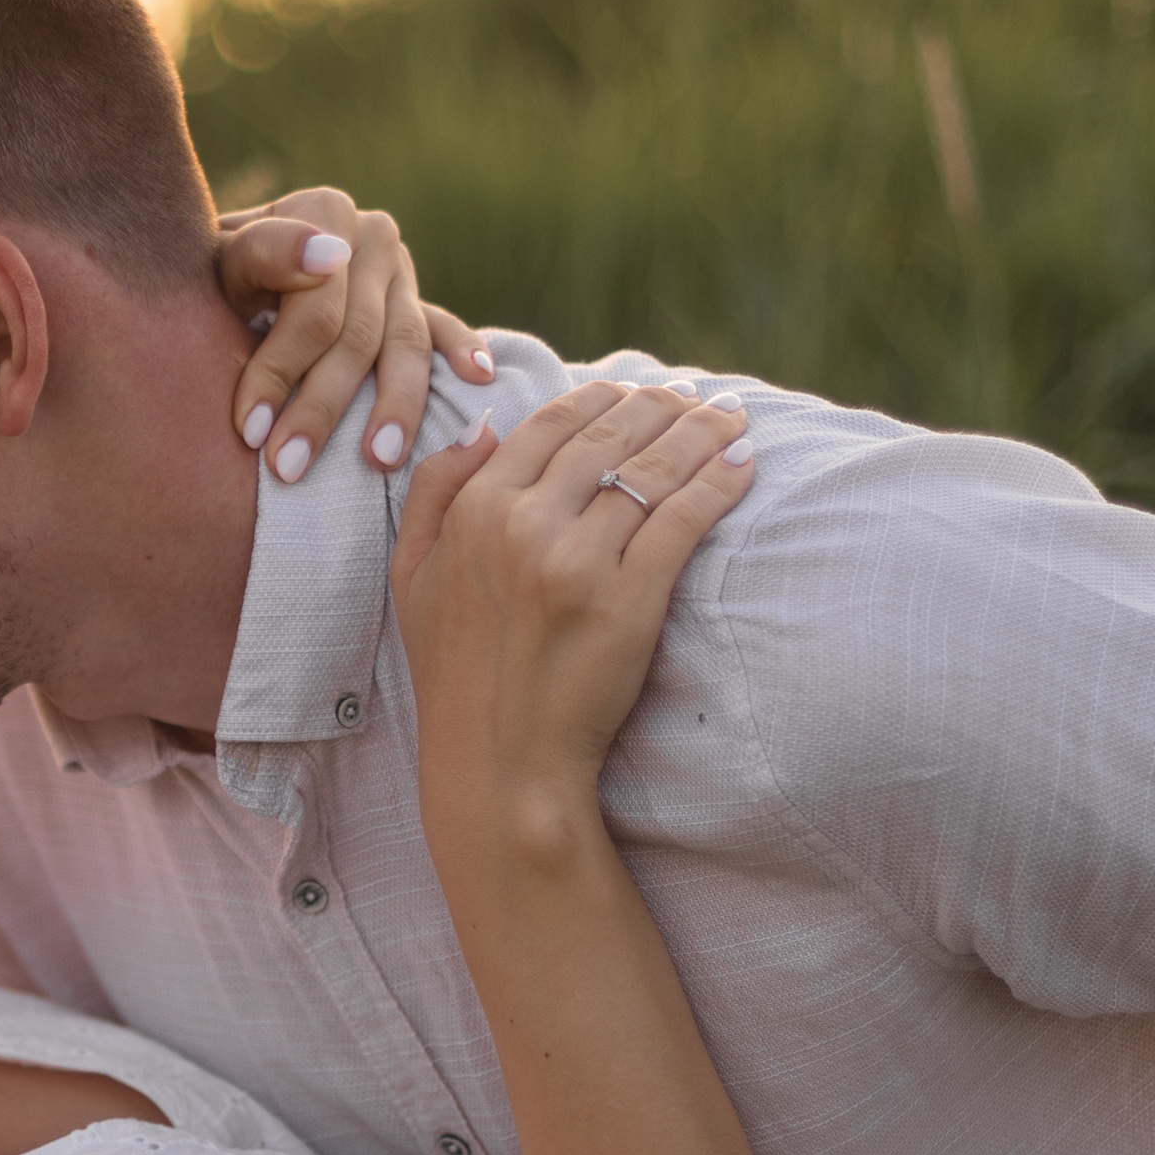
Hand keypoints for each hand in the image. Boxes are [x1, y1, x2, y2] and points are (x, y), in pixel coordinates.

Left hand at [214, 188, 492, 483]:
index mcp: (323, 211)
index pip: (312, 307)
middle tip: (287, 468)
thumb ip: (262, 251)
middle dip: (320, 408)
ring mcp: (399, 270)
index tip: (249, 431)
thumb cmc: (210, 274)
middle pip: (356, 335)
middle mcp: (370, 235)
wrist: (223, 271)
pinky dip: (463, 349)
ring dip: (394, 407)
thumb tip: (328, 257)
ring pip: (403, 345)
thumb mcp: (216, 259)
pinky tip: (478, 378)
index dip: (278, 372)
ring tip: (376, 461)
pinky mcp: (415, 299)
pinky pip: (442, 328)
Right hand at [391, 380, 753, 849]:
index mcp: (474, 511)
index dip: (604, 397)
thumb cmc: (455, 674)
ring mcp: (578, 561)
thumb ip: (434, 492)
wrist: (499, 764)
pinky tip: (744, 463)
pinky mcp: (629, 599)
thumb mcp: (410, 575)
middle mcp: (522, 524)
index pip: (551, 424)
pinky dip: (720, 481)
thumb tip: (485, 425)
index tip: (639, 390)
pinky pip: (684, 519)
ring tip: (732, 416)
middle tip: (697, 396)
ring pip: (653, 469)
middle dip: (662, 405)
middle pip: (609, 437)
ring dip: (702, 431)